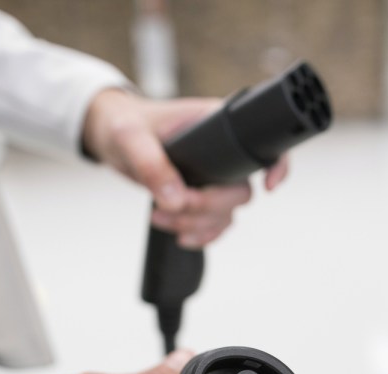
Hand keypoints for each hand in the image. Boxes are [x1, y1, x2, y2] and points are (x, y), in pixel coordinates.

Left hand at [82, 89, 288, 248]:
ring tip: (160, 217)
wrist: (110, 135)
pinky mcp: (202, 194)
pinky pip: (216, 223)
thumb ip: (151, 165)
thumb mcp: (130, 139)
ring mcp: (214, 175)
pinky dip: (201, 235)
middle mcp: (222, 150)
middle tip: (172, 205)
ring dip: (197, 224)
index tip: (268, 186)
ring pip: (226, 212)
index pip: (262, 142)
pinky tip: (179, 235)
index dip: (276, 164)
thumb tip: (176, 200)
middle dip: (207, 207)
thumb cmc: (123, 124)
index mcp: (216, 124)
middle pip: (240, 191)